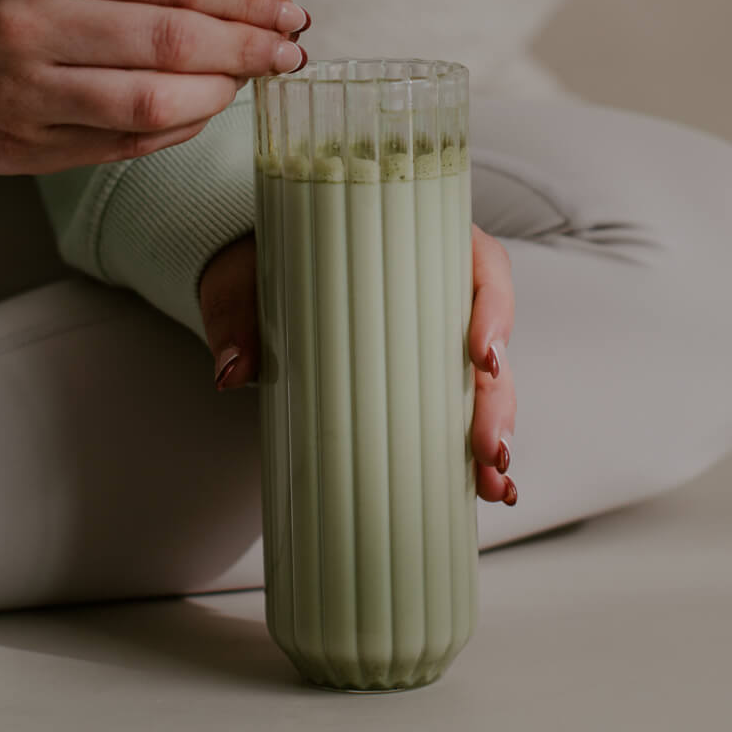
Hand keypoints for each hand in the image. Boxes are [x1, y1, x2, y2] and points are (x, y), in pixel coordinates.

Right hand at [0, 0, 308, 173]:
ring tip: (246, 81)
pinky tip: (203, 110)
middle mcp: (28, 26)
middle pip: (172, 41)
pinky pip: (124, 144)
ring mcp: (22, 92)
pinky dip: (178, 129)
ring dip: (219, 94)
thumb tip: (246, 3)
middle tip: (287, 50)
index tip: (289, 8)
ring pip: (152, 102)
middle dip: (247, 47)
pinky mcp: (21, 148)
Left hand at [199, 223, 517, 506]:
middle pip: (492, 340)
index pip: (480, 265)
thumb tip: (233, 370)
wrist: (246, 277)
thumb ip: (236, 317)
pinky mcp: (421, 376)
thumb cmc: (258, 265)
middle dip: (497, 400)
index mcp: (417, 245)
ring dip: (495, 432)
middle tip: (488, 447)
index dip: (494, 310)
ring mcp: (434, 336)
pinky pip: (462, 408)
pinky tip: (488, 486)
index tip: (482, 356)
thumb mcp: (243, 284)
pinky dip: (477, 448)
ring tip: (492, 480)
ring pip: (486, 383)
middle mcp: (438, 289)